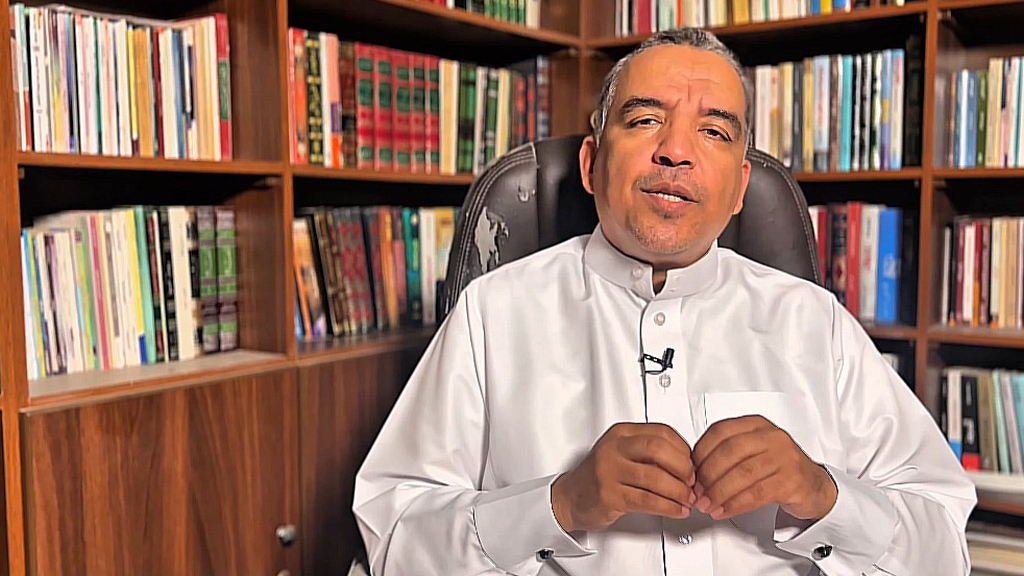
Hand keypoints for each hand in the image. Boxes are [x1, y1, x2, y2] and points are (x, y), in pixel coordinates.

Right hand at [551, 423, 696, 532]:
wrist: (569, 498)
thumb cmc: (600, 476)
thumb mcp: (622, 454)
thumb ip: (650, 453)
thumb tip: (688, 461)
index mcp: (621, 433)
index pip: (661, 432)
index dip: (684, 449)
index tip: (693, 463)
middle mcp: (614, 448)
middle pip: (659, 449)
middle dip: (683, 467)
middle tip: (692, 482)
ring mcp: (609, 470)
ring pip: (655, 477)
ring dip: (679, 491)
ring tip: (687, 500)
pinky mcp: (609, 494)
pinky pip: (647, 500)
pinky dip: (668, 506)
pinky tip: (676, 510)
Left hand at [691, 416, 836, 521]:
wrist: (813, 485)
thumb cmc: (778, 468)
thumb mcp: (752, 452)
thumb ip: (726, 455)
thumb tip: (693, 470)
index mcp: (756, 424)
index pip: (720, 432)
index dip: (700, 453)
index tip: (690, 471)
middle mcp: (771, 436)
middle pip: (730, 452)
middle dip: (708, 475)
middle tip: (697, 493)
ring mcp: (784, 456)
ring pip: (743, 473)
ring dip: (719, 492)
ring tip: (708, 505)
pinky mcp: (792, 479)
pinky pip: (757, 493)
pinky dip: (736, 504)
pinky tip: (724, 510)